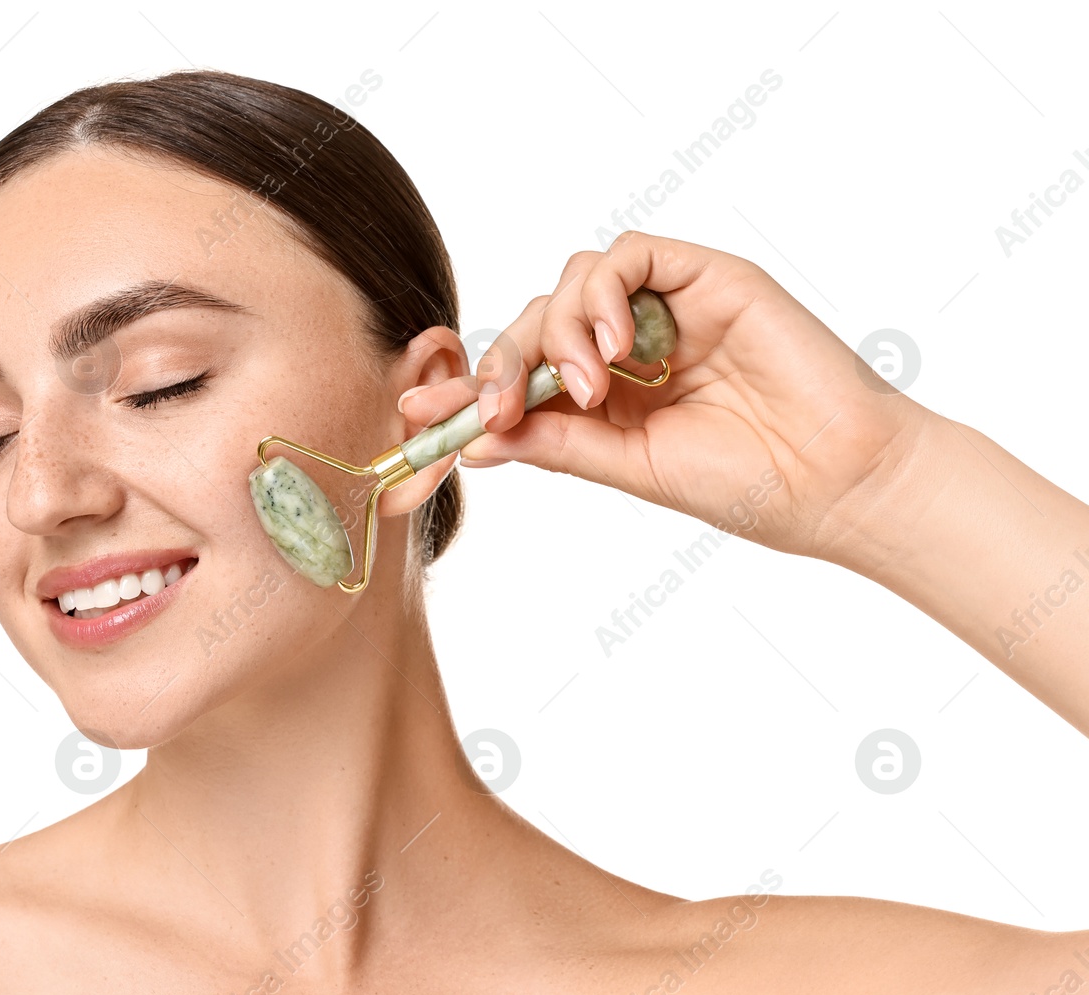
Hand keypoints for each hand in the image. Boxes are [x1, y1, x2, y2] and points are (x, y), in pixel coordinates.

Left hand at [401, 231, 935, 561]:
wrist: (834, 481)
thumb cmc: (745, 484)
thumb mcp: (627, 467)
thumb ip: (553, 443)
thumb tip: (470, 438)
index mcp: (604, 398)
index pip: (517, 374)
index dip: (464, 386)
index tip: (414, 412)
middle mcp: (627, 348)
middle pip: (532, 322)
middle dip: (499, 363)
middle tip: (497, 408)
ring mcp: (663, 309)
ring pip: (570, 283)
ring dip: (557, 332)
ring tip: (589, 386)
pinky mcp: (703, 276)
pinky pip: (629, 254)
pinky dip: (604, 293)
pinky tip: (614, 347)